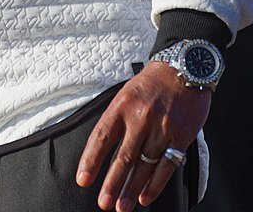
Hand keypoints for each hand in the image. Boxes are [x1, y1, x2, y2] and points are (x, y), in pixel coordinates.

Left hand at [76, 62, 210, 210]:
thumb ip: (117, 120)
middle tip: (103, 203)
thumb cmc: (151, 84)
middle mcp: (141, 117)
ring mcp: (161, 128)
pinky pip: (166, 167)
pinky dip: (154, 185)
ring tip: (121, 206)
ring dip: (131, 189)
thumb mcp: (126, 94)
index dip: (91, 160)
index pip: (102, 137)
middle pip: (123, 157)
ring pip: (144, 166)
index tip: (83, 180)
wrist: (184, 69)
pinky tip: (144, 197)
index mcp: (122, 105)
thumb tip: (103, 152)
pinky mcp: (180, 137)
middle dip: (111, 183)